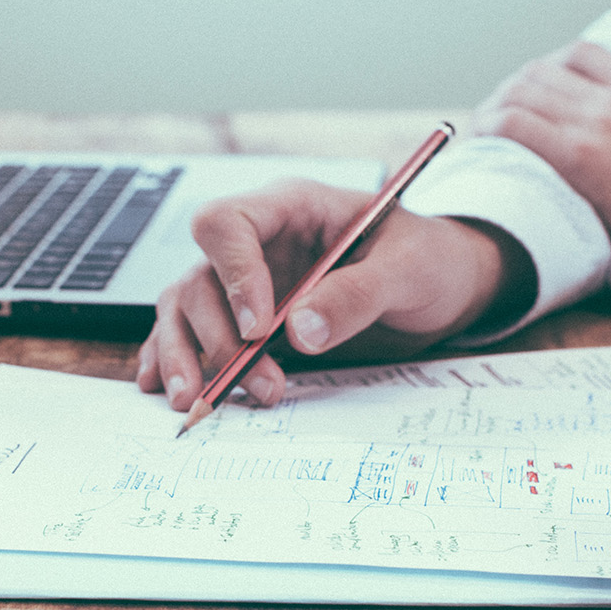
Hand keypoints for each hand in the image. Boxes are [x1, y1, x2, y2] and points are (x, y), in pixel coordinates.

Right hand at [137, 179, 529, 409]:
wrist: (444, 285)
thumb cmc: (429, 260)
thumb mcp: (409, 270)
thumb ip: (357, 295)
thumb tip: (299, 331)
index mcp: (291, 208)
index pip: (227, 224)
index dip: (233, 274)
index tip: (259, 328)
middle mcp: (258, 242)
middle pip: (199, 277)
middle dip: (218, 336)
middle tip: (258, 383)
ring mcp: (247, 281)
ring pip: (185, 308)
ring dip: (187, 356)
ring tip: (196, 402)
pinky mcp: (246, 318)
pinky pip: (193, 332)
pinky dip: (175, 359)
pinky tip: (166, 389)